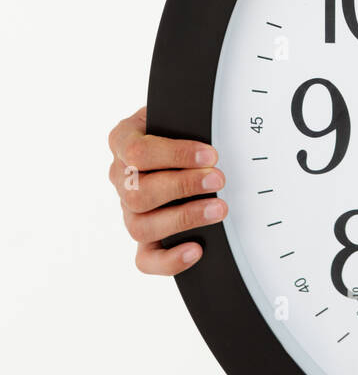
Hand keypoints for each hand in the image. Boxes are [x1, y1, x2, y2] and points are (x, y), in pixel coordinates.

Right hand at [107, 104, 226, 274]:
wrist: (178, 138)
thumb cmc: (179, 125)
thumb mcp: (177, 113)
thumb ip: (185, 119)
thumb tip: (217, 125)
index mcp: (123, 141)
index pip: (138, 153)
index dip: (175, 155)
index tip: (211, 155)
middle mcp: (120, 178)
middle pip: (138, 192)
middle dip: (183, 186)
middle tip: (219, 179)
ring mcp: (129, 211)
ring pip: (140, 226)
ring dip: (183, 218)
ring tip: (218, 210)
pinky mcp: (144, 238)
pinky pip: (146, 260)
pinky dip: (170, 260)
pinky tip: (197, 250)